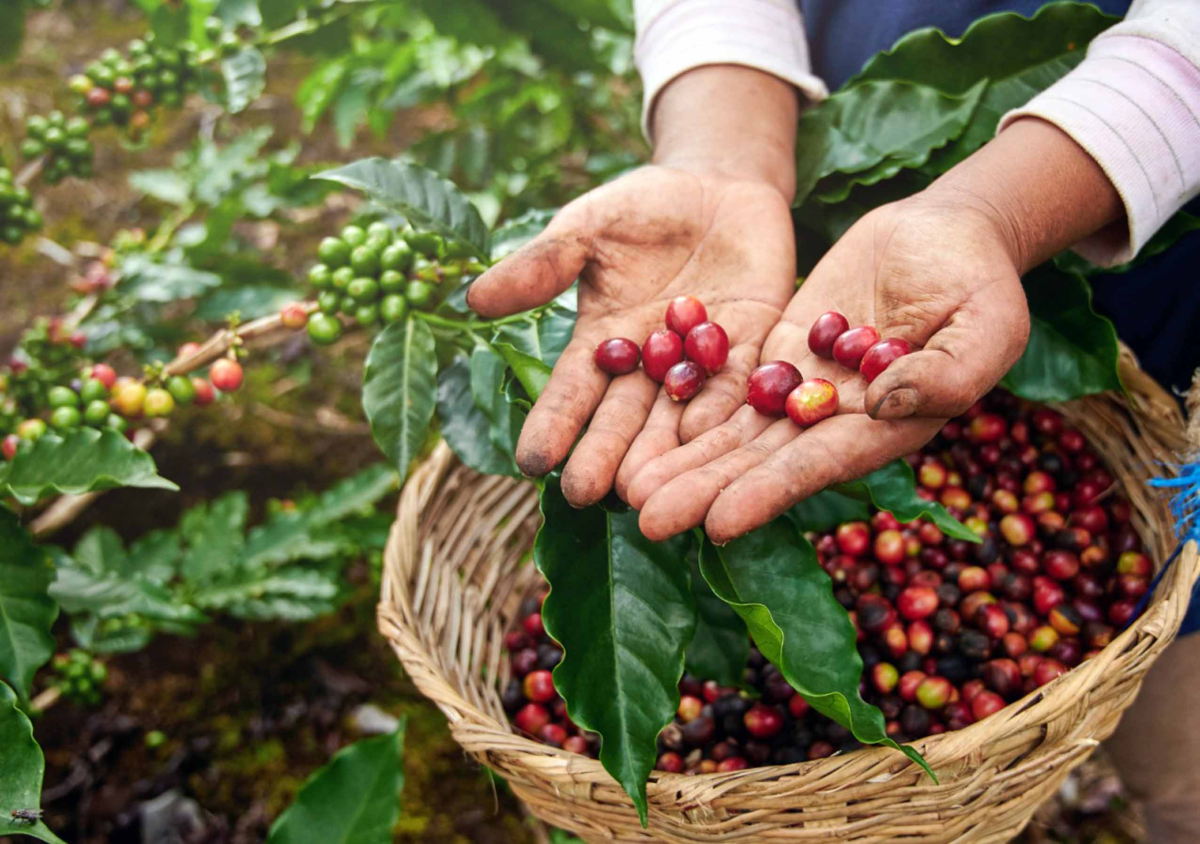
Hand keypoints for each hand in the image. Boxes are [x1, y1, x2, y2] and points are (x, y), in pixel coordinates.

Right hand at [466, 164, 796, 505]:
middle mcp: (648, 367)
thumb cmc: (640, 207)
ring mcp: (700, 363)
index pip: (572, 391)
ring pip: (679, 417)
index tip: (531, 460)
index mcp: (602, 343)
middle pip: (624, 418)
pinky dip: (724, 412)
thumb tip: (473, 299)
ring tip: (645, 490)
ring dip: (663, 454)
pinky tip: (707, 441)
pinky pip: (738, 386)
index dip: (553, 424)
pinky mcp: (753, 349)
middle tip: (586, 493)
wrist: (718, 185)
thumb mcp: (586, 227)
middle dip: (604, 454)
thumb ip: (542, 265)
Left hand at [623, 192, 1031, 541]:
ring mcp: (803, 389)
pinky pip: (729, 383)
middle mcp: (836, 421)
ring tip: (628, 487)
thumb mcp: (986, 323)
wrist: (946, 233)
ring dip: (684, 459)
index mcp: (888, 428)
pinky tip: (642, 427)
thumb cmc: (981, 280)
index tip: (718, 522)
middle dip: (705, 490)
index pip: (819, 466)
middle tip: (645, 518)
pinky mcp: (779, 354)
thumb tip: (880, 403)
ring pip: (735, 430)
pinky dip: (689, 406)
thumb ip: (947, 371)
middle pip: (761, 461)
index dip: (768, 493)